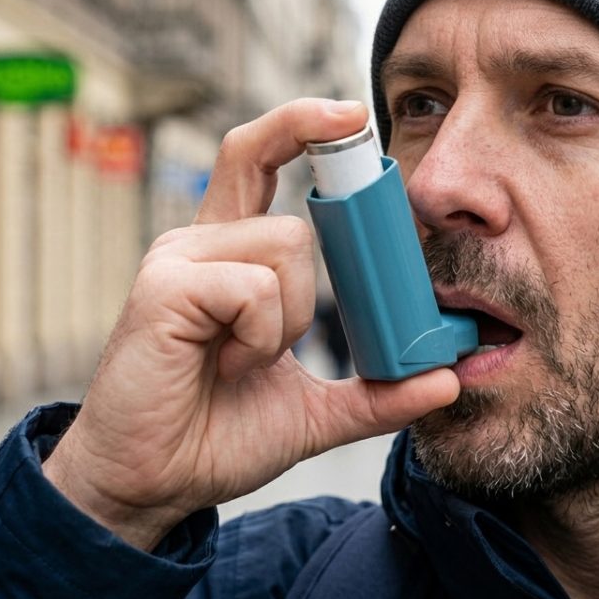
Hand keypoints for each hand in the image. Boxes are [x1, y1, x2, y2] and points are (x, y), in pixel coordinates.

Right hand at [43, 99, 458, 550]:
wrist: (152, 485)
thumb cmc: (216, 436)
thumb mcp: (312, 413)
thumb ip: (375, 393)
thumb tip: (446, 381)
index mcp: (229, 255)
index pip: (260, 157)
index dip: (301, 123)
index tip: (354, 113)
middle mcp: (199, 241)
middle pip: (288, 202)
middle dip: (317, 257)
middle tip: (300, 313)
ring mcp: (177, 259)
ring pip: (287, 248)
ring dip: (289, 320)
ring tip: (245, 362)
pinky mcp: (164, 287)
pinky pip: (255, 287)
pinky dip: (262, 334)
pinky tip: (227, 364)